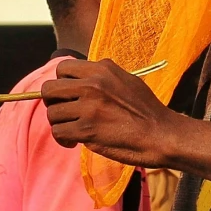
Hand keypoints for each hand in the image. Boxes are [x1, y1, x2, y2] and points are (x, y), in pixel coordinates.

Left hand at [43, 60, 210, 181]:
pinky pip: (58, 132)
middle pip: (49, 89)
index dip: (62, 83)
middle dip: (53, 103)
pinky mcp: (87, 129)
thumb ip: (101, 78)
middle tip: (65, 113)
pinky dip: (63, 140)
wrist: (162, 134)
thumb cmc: (147, 110)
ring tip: (72, 131)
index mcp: (102, 69)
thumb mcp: (125, 81)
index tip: (69, 96)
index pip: (63, 68)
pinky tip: (74, 142)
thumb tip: (77, 82)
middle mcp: (92, 84)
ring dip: (60, 124)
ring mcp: (88, 106)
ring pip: (52, 113)